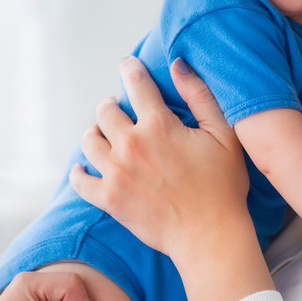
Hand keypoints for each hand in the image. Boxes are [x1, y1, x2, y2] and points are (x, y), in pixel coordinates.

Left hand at [70, 57, 247, 261]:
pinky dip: (78, 171)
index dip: (130, 69)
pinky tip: (83, 167)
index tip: (128, 66)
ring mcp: (116, 173)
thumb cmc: (223, 186)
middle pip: (105, 111)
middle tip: (117, 107)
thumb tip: (178, 65)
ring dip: (94, 132)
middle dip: (110, 104)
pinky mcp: (109, 199)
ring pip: (89, 140)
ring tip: (102, 133)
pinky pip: (80, 180)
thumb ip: (200, 96)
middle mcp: (131, 145)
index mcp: (159, 125)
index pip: (136, 84)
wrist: (210, 235)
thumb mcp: (223, 134)